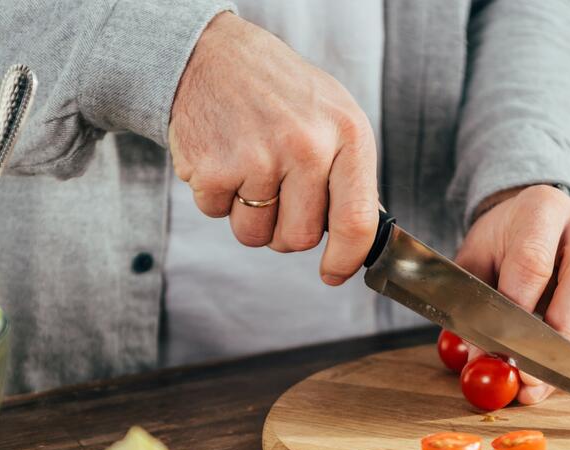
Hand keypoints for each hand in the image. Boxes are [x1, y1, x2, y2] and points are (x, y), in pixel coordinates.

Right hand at [168, 12, 378, 284]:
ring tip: (248, 169)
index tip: (334, 273)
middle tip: (275, 193)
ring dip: (247, 216)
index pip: (355, 221)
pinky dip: (216, 196)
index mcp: (346, 135)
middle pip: (299, 238)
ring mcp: (259, 159)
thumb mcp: (332, 118)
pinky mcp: (215, 169)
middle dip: (284, 230)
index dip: (345, 259)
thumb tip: (357, 238)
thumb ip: (347, 175)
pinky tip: (222, 157)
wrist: (213, 57)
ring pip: (255, 235)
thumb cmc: (278, 93)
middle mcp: (307, 147)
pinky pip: (218, 215)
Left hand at [455, 185, 569, 404]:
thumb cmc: (500, 242)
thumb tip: (482, 361)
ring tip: (535, 386)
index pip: (533, 264)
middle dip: (555, 338)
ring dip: (567, 355)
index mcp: (542, 208)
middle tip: (528, 375)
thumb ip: (473, 306)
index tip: (501, 349)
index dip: (517, 311)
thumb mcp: (475, 263)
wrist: (533, 218)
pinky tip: (550, 376)